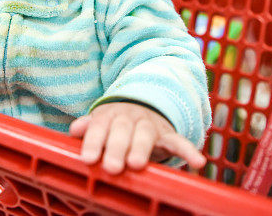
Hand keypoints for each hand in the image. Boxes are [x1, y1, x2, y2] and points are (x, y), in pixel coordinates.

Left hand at [69, 102, 205, 173]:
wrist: (144, 104)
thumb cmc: (115, 123)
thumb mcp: (101, 121)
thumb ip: (89, 126)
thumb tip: (74, 129)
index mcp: (109, 114)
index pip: (100, 126)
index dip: (94, 142)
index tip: (88, 159)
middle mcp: (129, 117)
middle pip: (122, 129)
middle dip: (117, 147)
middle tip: (112, 167)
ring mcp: (149, 124)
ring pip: (145, 134)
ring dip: (141, 148)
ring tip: (136, 164)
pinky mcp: (167, 134)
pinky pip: (178, 141)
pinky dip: (188, 151)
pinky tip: (197, 162)